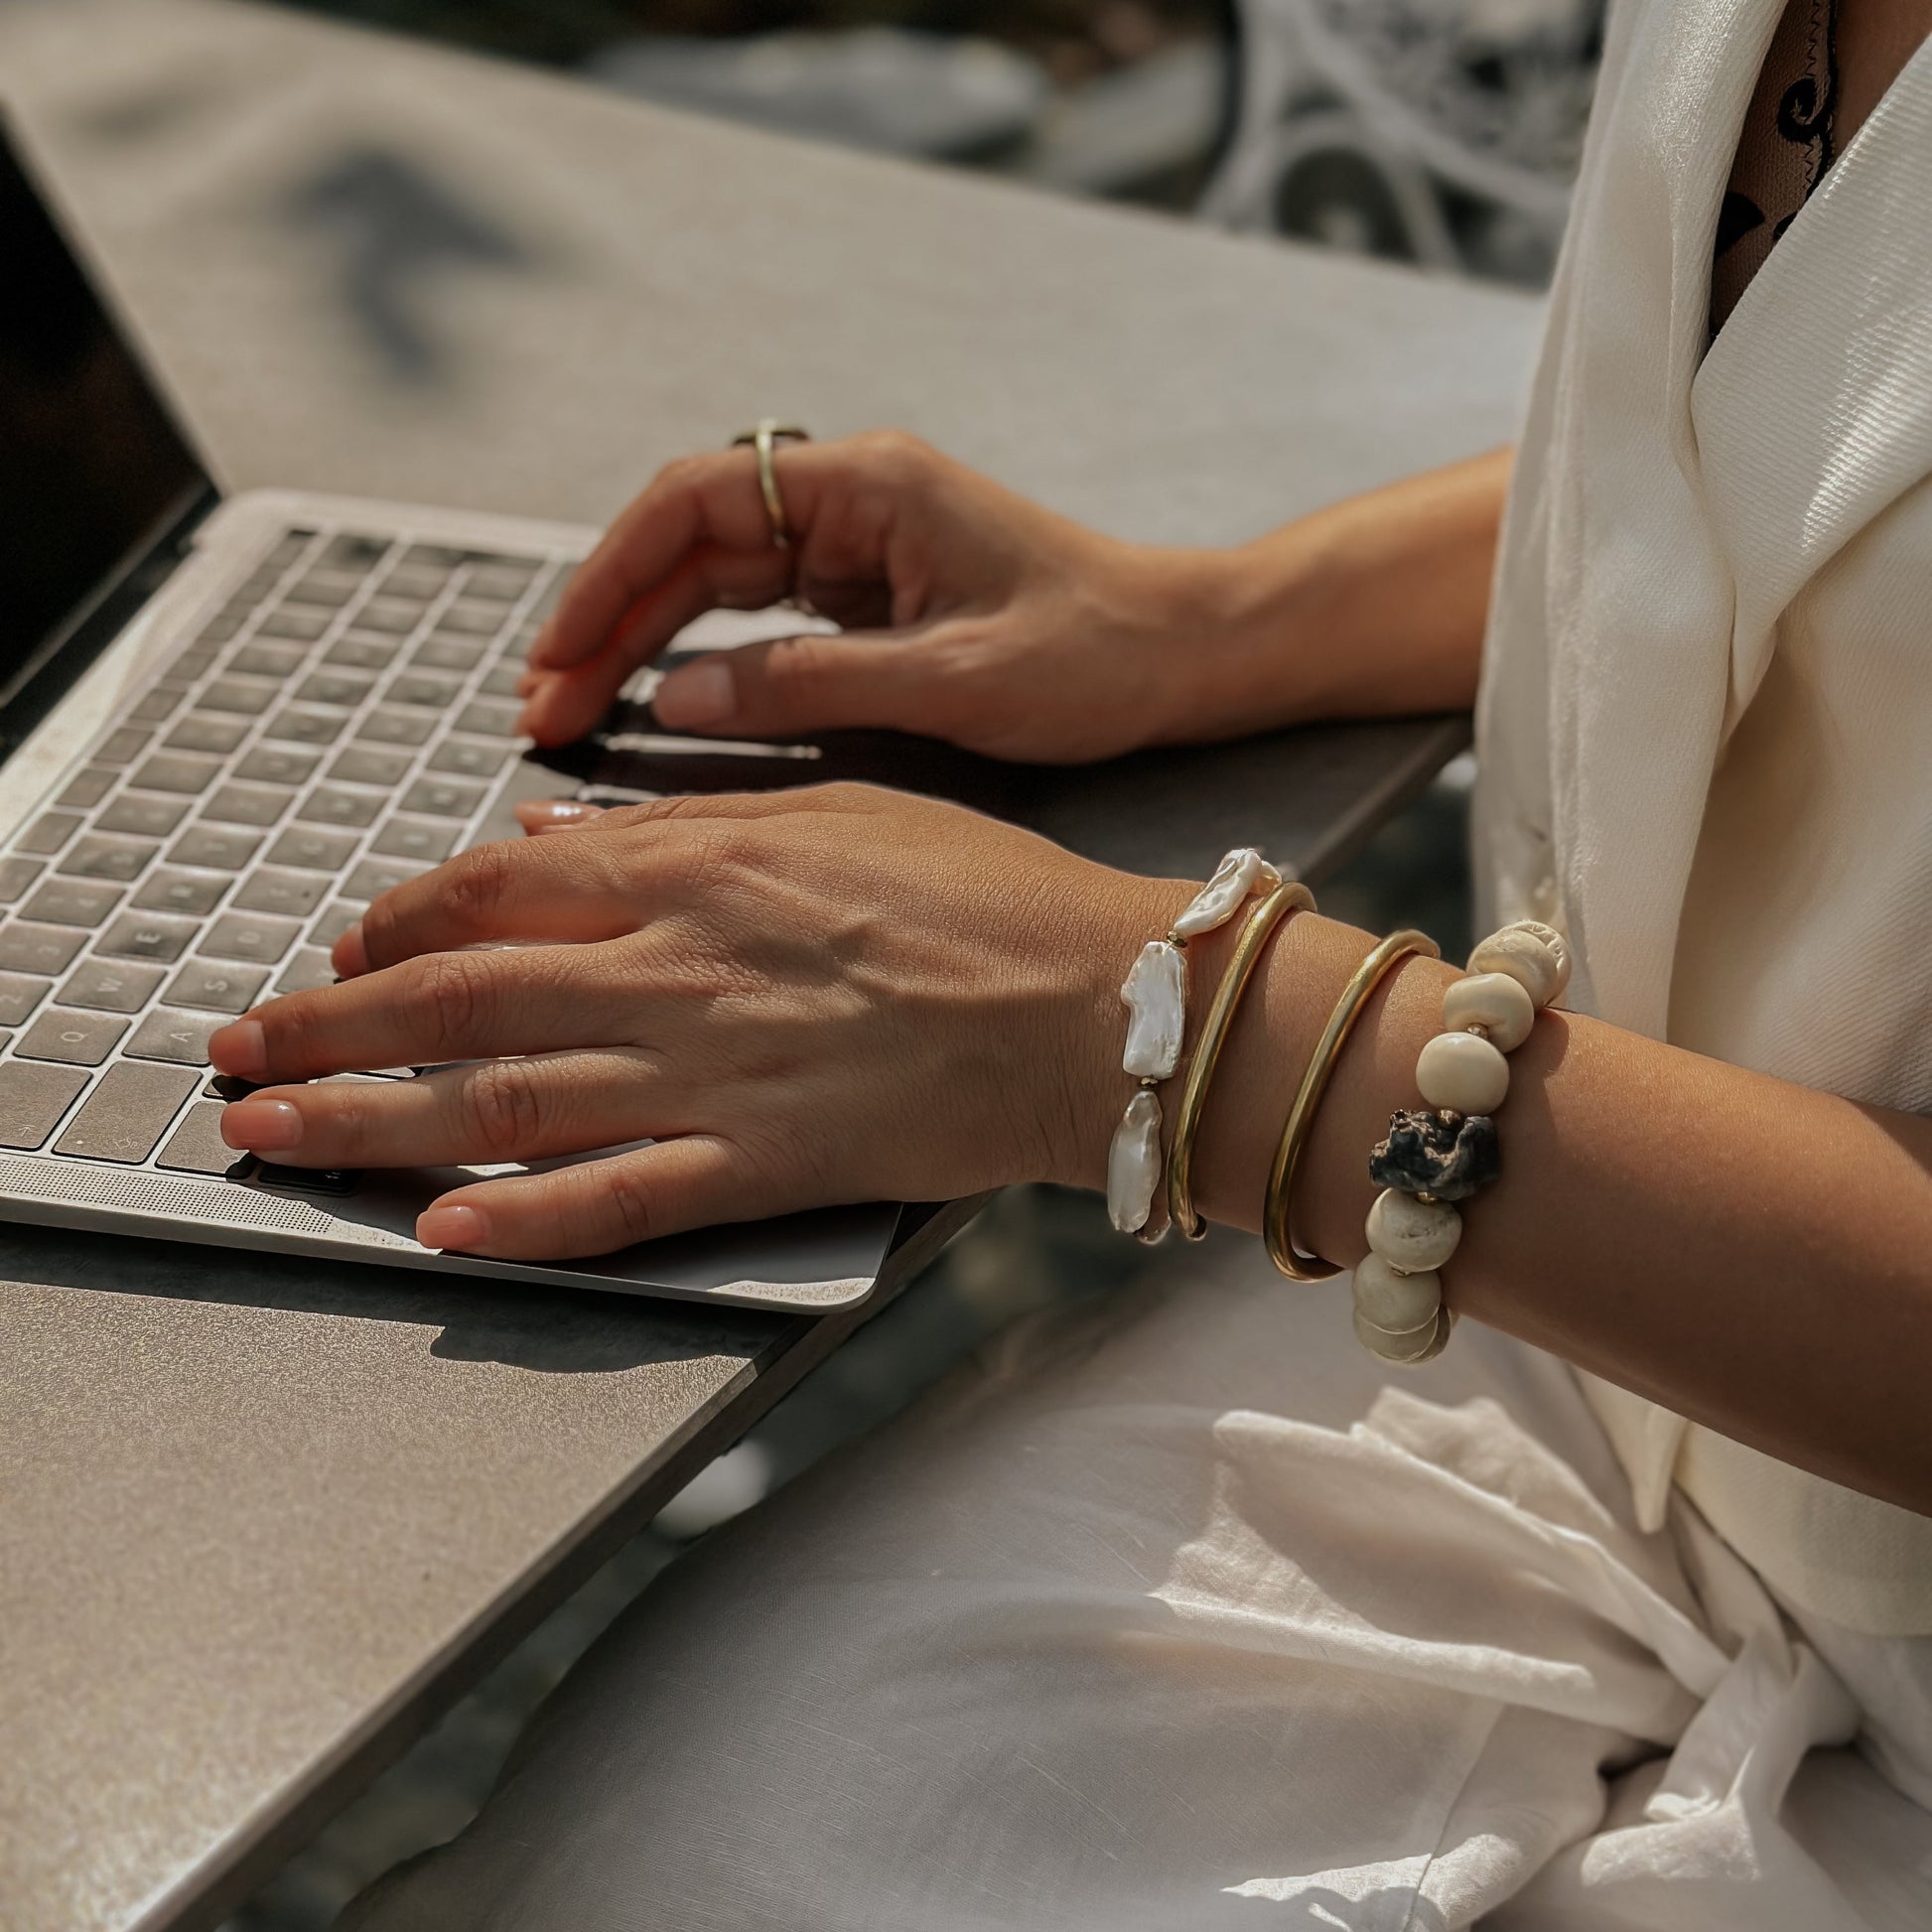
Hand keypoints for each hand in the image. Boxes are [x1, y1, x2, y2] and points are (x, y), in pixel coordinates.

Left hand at [210, 786, 1174, 1259]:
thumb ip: (682, 821)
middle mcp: (679, 964)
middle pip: (457, 995)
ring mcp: (715, 1069)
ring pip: (502, 1098)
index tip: (340, 952)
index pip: (495, 889)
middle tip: (231, 1058)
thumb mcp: (837, 809)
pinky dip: (527, 1219)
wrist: (1097, 999)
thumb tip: (552, 833)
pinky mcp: (766, 1164)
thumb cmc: (987, 896)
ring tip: (269, 1145)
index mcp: (696, 865)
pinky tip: (445, 1233)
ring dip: (369, 1126)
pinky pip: (622, 1198)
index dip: (394, 923)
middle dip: (323, 1028)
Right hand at [519, 431, 1239, 762]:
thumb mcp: (951, 680)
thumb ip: (811, 686)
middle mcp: (850, 498)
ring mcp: (856, 542)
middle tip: (543, 706)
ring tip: (573, 711)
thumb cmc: (1094, 654)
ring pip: (712, 578)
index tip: (559, 651)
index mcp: (868, 487)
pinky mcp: (868, 590)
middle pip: (687, 541)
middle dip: (608, 619)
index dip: (610, 575)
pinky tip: (657, 700)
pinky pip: (758, 611)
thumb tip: (678, 697)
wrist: (1180, 652)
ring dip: (641, 640)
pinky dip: (701, 654)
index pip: (695, 502)